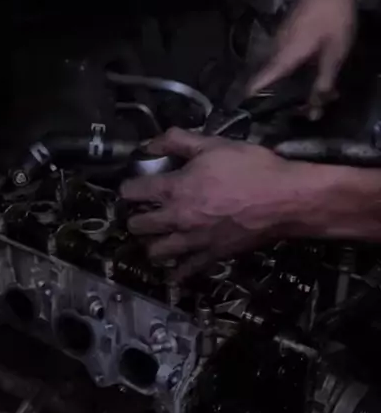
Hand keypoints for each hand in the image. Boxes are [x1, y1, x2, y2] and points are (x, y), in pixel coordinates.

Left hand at [120, 128, 315, 278]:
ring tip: (156, 238)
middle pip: (138, 226)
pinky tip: (174, 268)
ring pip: (156, 252)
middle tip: (141, 213)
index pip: (134, 192)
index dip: (127, 189)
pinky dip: (176, 271)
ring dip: (150, 245)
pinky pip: (185, 271)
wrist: (285, 199)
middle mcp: (178, 218)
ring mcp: (194, 241)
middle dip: (134, 219)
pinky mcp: (212, 257)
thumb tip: (150, 144)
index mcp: (176, 188)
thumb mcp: (214, 144)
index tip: (130, 188)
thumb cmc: (251, 168)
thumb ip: (177, 141)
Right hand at [248, 0, 357, 119]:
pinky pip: (282, 53)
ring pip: (277, 64)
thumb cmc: (334, 17)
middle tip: (280, 110)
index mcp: (286, 54)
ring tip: (293, 94)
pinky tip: (300, 70)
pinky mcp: (287, 29)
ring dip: (282, 79)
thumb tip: (315, 108)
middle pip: (269, 75)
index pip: (262, 79)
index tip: (241, 108)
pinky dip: (288, 65)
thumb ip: (324, 80)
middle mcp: (277, 46)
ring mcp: (281, 36)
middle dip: (272, 93)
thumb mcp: (336, 52)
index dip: (252, 94)